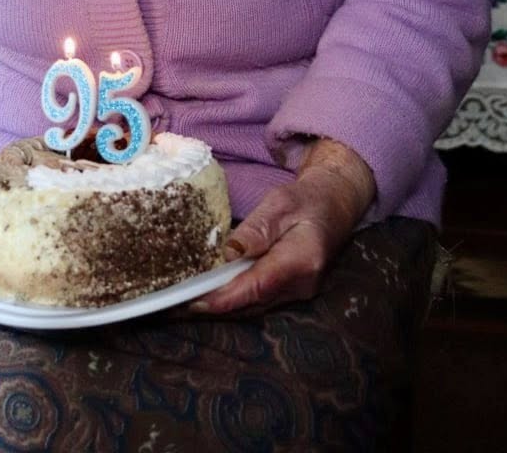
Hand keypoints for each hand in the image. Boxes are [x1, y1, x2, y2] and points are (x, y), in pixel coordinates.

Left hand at [192, 138, 374, 314]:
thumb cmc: (306, 200)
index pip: (256, 286)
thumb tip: (228, 252)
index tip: (192, 302)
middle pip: (250, 303)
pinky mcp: (290, 292)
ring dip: (220, 306)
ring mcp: (297, 293)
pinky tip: (209, 295)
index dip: (223, 297)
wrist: (333, 205)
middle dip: (213, 307)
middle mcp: (301, 286)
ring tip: (182, 303)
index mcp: (301, 260)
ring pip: (252, 307)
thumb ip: (257, 229)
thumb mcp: (280, 203)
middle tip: (174, 305)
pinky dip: (232, 300)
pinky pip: (257, 301)